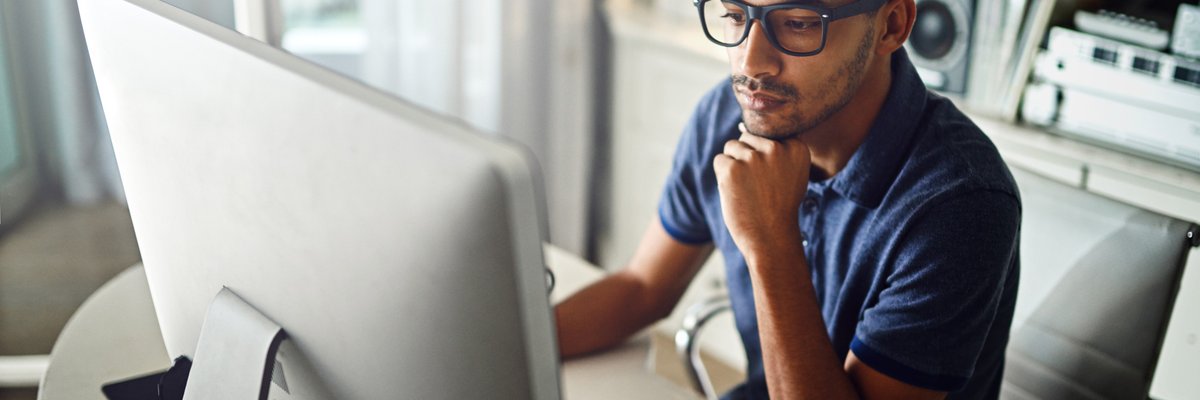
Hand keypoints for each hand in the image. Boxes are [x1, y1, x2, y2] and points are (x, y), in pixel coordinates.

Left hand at [713, 123, 811, 256]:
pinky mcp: (732, 168)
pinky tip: (736, 192)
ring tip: (748, 189)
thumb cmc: (779, 207)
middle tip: (758, 186)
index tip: (771, 178)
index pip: (767, 134)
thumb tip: (742, 127)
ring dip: (734, 166)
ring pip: (732, 147)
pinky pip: (719, 161)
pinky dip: (722, 177)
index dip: (764, 157)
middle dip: (747, 159)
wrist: (771, 237)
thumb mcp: (792, 174)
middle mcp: (776, 148)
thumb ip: (777, 150)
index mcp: (796, 147)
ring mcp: (754, 157)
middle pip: (747, 137)